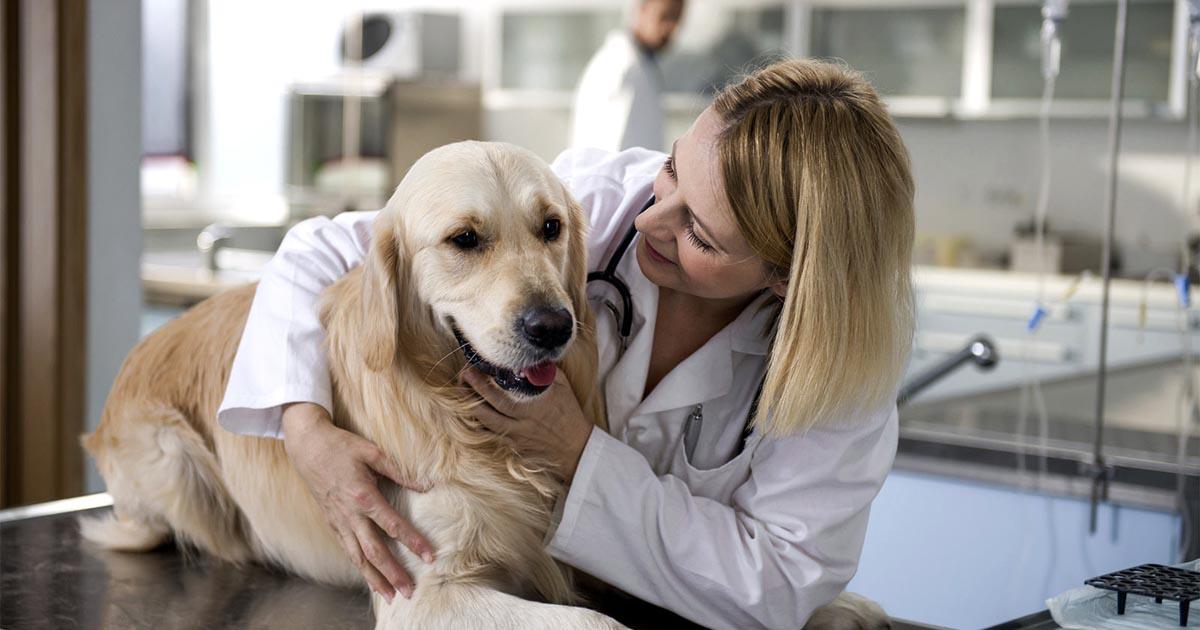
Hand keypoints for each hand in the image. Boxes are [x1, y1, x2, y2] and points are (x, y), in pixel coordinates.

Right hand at [281, 402, 434, 601]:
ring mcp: (338, 521)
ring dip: (375, 579)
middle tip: (410, 591)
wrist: (307, 446)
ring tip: (390, 596)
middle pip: (374, 551)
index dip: (413, 543)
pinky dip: (359, 567)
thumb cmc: (342, 446)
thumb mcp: (373, 452)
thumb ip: (401, 472)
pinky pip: (347, 550)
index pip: (393, 526)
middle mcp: (350, 514)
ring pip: (357, 557)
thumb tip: (427, 485)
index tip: (429, 557)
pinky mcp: (331, 522)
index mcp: (363, 496)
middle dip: (393, 573)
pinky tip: (369, 578)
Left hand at [460, 368, 593, 481]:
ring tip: (463, 392)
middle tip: (465, 375)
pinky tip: (474, 414)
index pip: (506, 390)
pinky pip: (492, 435)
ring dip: (472, 406)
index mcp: (537, 403)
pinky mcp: (514, 447)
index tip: (478, 367)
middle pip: (492, 405)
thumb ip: (545, 372)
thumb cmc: (569, 414)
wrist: (576, 448)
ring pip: (488, 422)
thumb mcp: (563, 387)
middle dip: (475, 389)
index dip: (487, 380)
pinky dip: (480, 424)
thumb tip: (527, 359)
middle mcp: (524, 420)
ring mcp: (517, 436)